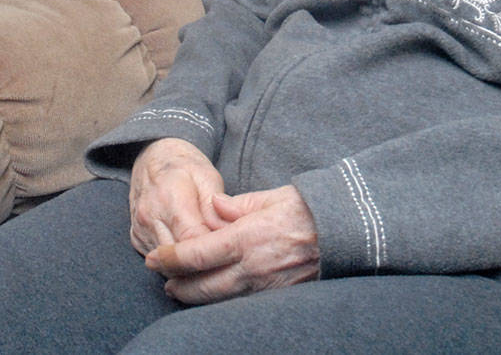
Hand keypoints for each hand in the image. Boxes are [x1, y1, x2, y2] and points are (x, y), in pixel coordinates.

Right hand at [128, 138, 225, 255]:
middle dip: (202, 264)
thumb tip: (223, 233)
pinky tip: (191, 255)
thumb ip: (215, 206)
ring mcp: (140, 230)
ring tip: (209, 257)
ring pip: (166, 266)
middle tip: (223, 258)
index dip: (213, 249)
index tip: (230, 250)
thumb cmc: (184, 165)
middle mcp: (149, 217)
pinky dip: (175, 264)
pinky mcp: (136, 239)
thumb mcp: (207, 176)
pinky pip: (158, 263)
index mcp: (170, 198)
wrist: (153, 158)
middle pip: (177, 259)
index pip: (191, 240)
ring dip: (188, 267)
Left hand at [146, 185, 319, 304]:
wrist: (346, 230)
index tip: (154, 257)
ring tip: (180, 290)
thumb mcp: (271, 197)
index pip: (195, 255)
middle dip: (176, 284)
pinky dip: (221, 300)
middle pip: (200, 286)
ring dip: (194, 296)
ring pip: (217, 300)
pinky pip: (240, 303)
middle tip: (162, 278)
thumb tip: (213, 207)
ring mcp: (264, 285)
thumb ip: (237, 205)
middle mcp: (251, 267)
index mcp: (245, 238)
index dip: (169, 259)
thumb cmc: (308, 208)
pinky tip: (214, 294)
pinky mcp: (277, 295)